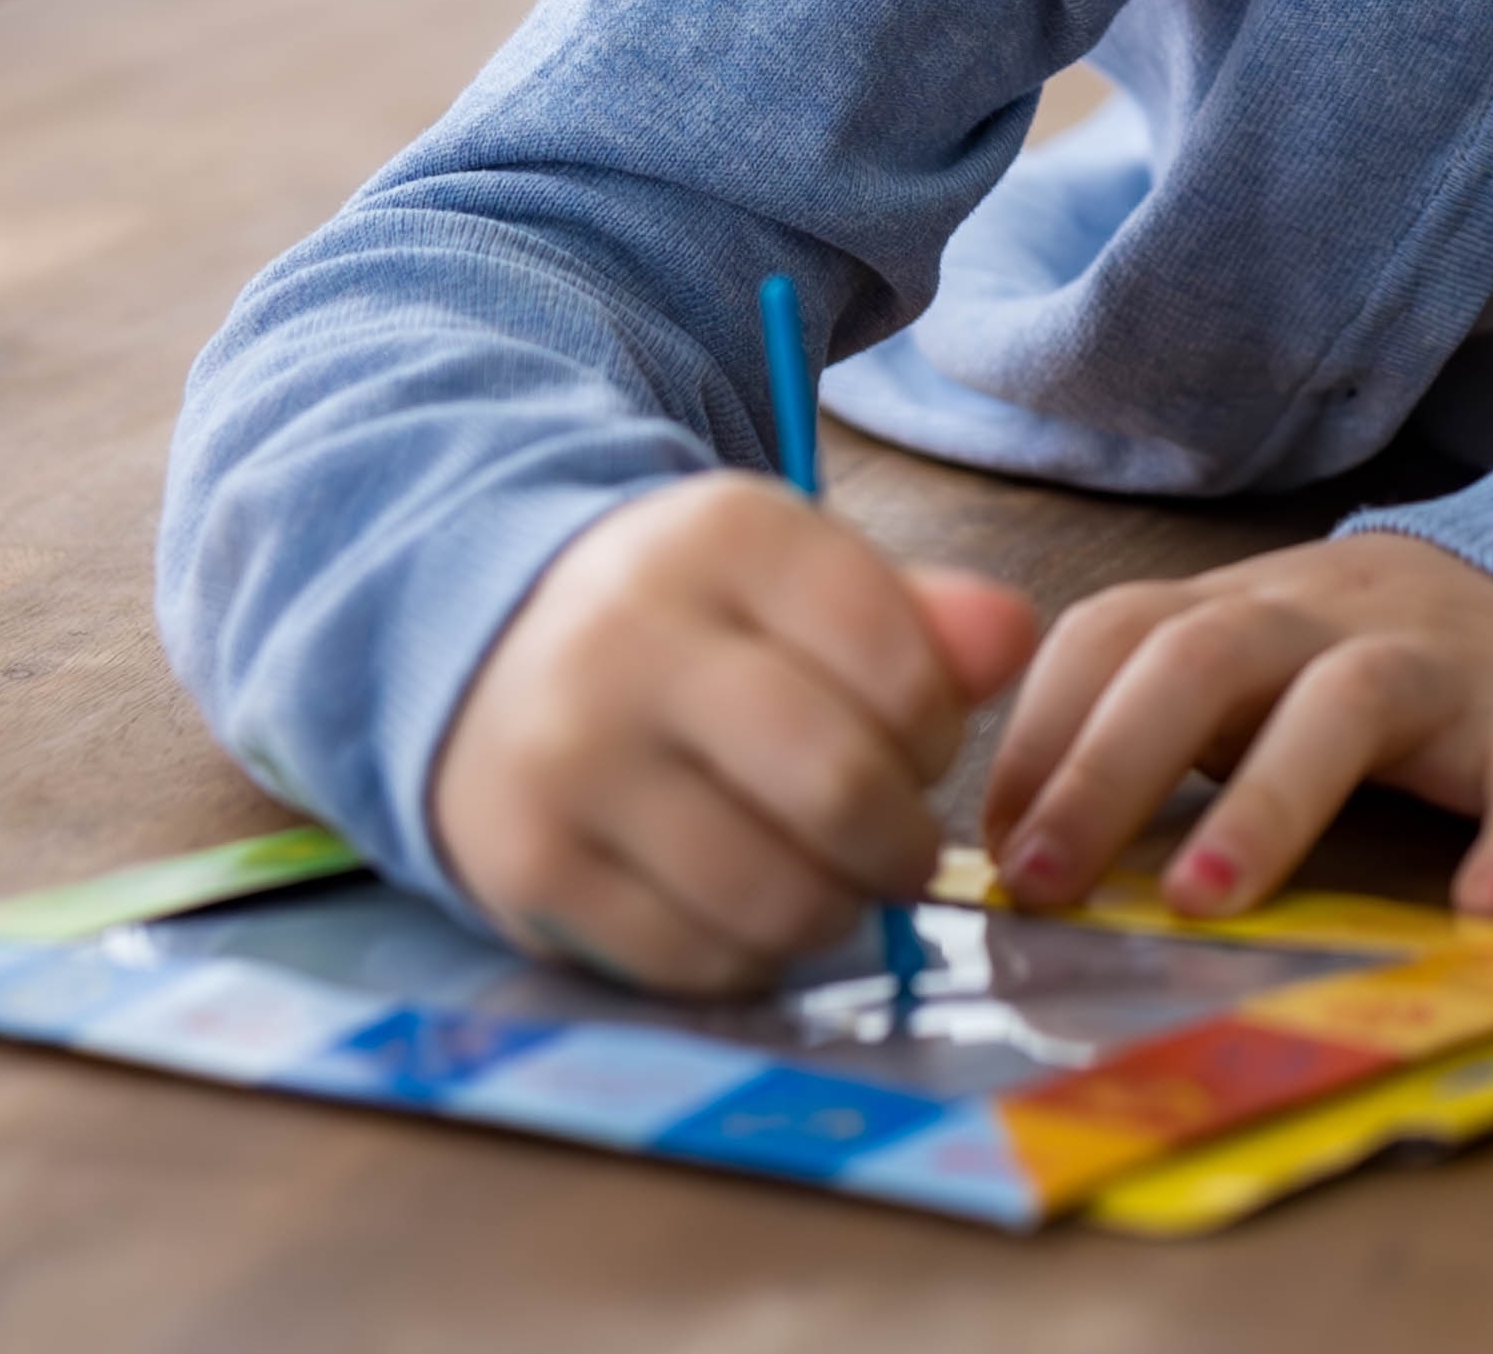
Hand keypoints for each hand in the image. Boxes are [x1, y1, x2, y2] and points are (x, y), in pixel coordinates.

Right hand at [430, 473, 1041, 993]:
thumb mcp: (797, 581)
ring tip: (830, 882)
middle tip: (901, 849)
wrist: (480, 654)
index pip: (897, 657)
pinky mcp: (528, 867)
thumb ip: (917, 616)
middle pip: (837, 785)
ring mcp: (569, 759)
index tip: (920, 746)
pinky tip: (748, 914)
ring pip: (771, 892)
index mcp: (724, 535)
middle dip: (902, 842)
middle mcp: (630, 638)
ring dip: (834, 910)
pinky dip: (751, 958)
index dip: (938, 727)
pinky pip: (693, 958)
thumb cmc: (686, 624)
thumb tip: (1012, 639)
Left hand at [980, 534, 1492, 925]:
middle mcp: (1322, 620)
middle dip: (1113, 763)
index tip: (994, 843)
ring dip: (1269, 800)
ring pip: (1349, 702)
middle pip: (1206, 655)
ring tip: (1205, 900)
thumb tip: (1014, 849)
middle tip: (1048, 881)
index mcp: (1234, 609)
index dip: (1042, 729)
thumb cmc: (1347, 660)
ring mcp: (1436, 665)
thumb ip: (1141, 722)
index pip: (1113, 632)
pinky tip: (1486, 910)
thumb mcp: (1237, 661)